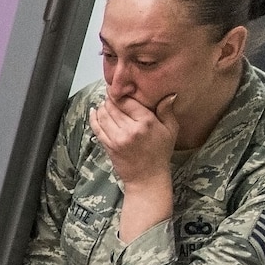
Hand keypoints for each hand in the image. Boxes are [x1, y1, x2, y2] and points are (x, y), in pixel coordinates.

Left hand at [90, 92, 176, 241]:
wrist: (147, 177)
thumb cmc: (160, 153)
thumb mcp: (170, 130)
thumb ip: (167, 111)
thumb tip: (169, 94)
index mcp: (146, 122)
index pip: (128, 102)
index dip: (120, 93)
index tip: (118, 86)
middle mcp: (130, 129)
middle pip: (113, 107)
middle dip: (110, 98)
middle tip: (109, 92)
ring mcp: (117, 139)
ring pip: (104, 116)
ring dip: (102, 107)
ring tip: (104, 102)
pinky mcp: (108, 146)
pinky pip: (97, 129)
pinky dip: (94, 118)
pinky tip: (94, 111)